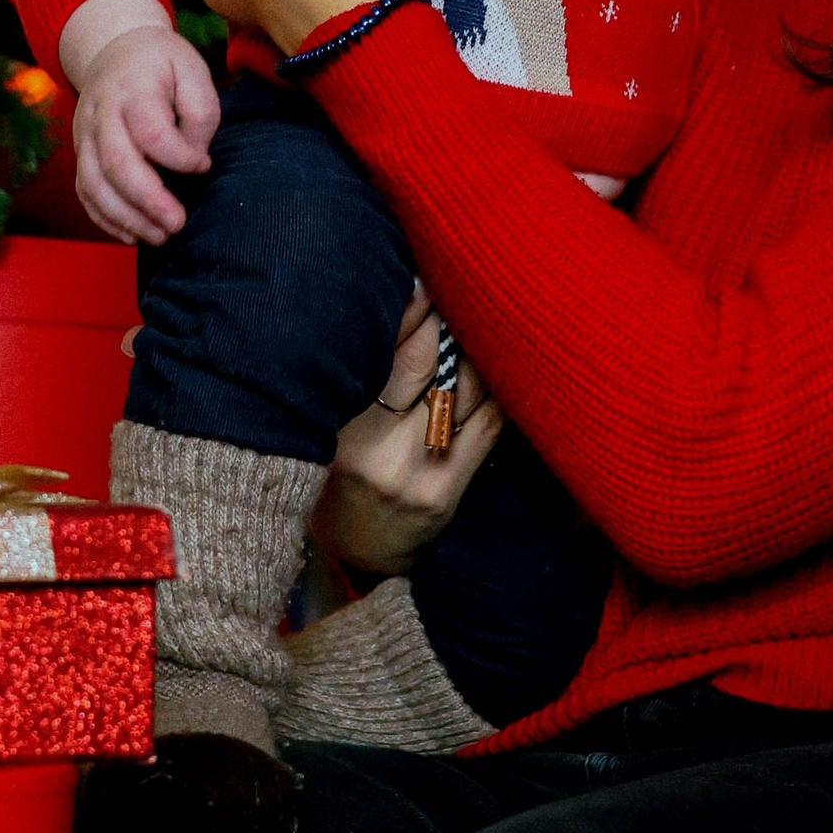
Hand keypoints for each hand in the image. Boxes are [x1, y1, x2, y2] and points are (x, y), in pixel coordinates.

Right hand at [73, 21, 220, 245]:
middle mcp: (101, 112)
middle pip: (116, 163)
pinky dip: (104, 218)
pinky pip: (84, 191)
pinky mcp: (79, 151)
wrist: (115, 47)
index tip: (202, 165)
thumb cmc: (162, 64)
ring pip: (94, 183)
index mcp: (133, 87)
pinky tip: (131, 235)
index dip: (179, 157)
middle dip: (148, 201)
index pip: (151, 132)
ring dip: (126, 217)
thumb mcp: (193, 69)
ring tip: (159, 237)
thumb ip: (200, 114)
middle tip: (177, 224)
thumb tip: (194, 158)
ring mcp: (84, 134)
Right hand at [312, 285, 503, 578]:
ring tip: (486, 316)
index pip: (389, 353)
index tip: (424, 277)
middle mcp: (380, 451)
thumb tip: (403, 302)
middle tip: (461, 287)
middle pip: (429, 364)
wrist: (355, 555)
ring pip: (467, 391)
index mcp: (342, 428)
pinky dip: (498, 389)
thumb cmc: (336, 476)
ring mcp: (420, 472)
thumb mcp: (330, 428)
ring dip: (479, 348)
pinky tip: (502, 364)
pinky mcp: (450, 489)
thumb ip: (360, 376)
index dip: (412, 311)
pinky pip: (488, 425)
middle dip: (447, 320)